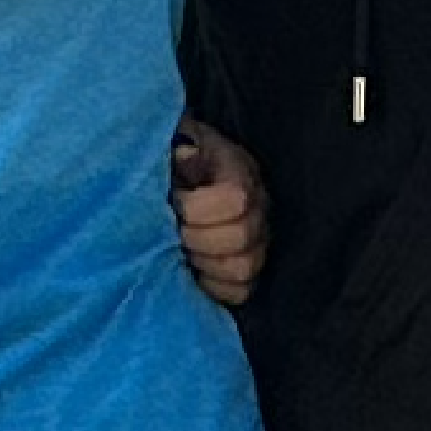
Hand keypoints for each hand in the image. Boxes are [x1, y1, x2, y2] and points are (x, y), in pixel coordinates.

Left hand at [170, 120, 265, 307]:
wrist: (176, 176)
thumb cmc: (171, 157)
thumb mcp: (171, 139)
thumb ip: (179, 143)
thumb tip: (184, 153)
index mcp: (240, 171)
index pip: (236, 199)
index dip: (198, 207)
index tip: (173, 201)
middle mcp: (259, 207)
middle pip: (240, 238)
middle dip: (197, 238)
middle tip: (173, 231)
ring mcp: (257, 240)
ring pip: (244, 268)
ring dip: (205, 264)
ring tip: (183, 250)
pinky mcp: (248, 268)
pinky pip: (242, 291)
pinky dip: (214, 287)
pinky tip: (194, 272)